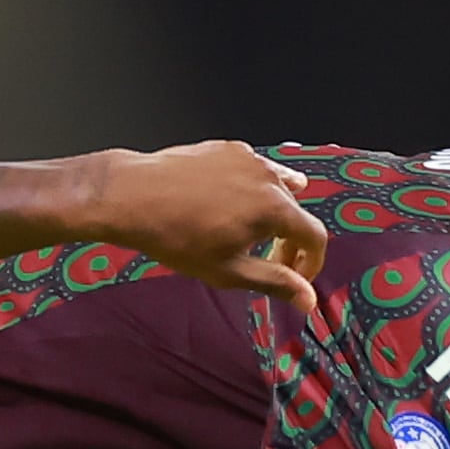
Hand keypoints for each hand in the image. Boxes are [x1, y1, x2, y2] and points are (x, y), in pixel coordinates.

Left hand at [80, 142, 329, 315]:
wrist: (134, 197)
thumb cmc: (176, 237)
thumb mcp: (229, 271)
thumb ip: (275, 282)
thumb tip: (308, 299)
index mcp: (275, 208)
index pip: (315, 237)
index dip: (311, 264)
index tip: (296, 278)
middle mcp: (268, 177)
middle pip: (297, 212)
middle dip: (290, 242)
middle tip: (270, 263)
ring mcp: (248, 158)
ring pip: (278, 187)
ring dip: (274, 213)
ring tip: (251, 234)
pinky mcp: (227, 149)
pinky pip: (254, 170)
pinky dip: (254, 190)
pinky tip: (230, 205)